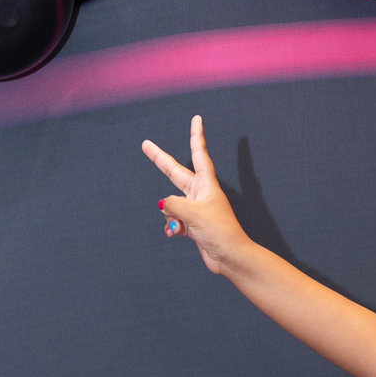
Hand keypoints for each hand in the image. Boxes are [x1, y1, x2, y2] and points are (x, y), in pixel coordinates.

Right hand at [141, 116, 251, 275]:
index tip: (196, 119)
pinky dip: (171, 227)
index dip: (196, 136)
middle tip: (145, 145)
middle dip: (159, 160)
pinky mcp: (192, 225)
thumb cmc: (219, 232)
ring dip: (171, 215)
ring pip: (171, 204)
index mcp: (206, 184)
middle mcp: (200, 194)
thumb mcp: (193, 213)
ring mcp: (195, 209)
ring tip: (183, 225)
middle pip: (175, 173)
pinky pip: (173, 221)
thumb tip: (164, 206)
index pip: (199, 154)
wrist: (230, 258)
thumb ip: (173, 204)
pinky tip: (175, 234)